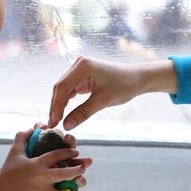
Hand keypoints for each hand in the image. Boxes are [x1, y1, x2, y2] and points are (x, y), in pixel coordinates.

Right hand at [0, 130, 91, 190]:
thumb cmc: (9, 170)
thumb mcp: (14, 152)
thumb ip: (22, 137)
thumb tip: (32, 127)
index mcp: (36, 164)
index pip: (57, 154)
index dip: (69, 151)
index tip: (76, 151)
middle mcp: (40, 178)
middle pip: (65, 174)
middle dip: (78, 169)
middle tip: (82, 167)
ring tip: (77, 190)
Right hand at [48, 56, 176, 129]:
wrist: (138, 78)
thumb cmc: (124, 86)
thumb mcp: (103, 101)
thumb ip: (83, 113)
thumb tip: (66, 126)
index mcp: (82, 66)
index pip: (62, 88)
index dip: (56, 106)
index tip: (54, 122)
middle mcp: (78, 64)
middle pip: (60, 87)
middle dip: (56, 106)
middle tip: (52, 125)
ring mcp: (80, 69)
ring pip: (64, 89)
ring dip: (60, 105)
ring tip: (56, 122)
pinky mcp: (83, 75)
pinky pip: (71, 89)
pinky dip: (67, 101)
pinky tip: (64, 114)